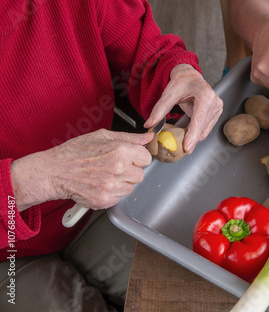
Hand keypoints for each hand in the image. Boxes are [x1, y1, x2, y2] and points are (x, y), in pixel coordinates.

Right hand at [10, 129, 153, 211]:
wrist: (53, 172)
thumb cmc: (75, 152)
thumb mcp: (102, 136)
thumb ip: (129, 138)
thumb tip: (148, 137)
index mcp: (121, 150)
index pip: (146, 158)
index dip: (137, 158)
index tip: (129, 158)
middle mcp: (119, 168)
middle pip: (140, 174)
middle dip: (130, 171)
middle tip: (112, 167)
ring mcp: (112, 186)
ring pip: (130, 187)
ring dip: (121, 183)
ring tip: (103, 175)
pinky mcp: (105, 200)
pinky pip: (119, 198)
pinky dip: (111, 193)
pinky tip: (99, 185)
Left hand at [144, 64, 222, 153]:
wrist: (190, 77)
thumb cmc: (182, 83)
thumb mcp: (168, 94)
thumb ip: (159, 110)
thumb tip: (149, 124)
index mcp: (205, 95)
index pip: (199, 119)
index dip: (193, 134)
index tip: (187, 147)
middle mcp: (215, 103)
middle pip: (202, 127)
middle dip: (191, 139)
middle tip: (180, 150)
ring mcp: (217, 109)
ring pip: (205, 131)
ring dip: (193, 137)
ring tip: (181, 141)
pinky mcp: (216, 114)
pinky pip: (206, 129)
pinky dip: (196, 133)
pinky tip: (187, 134)